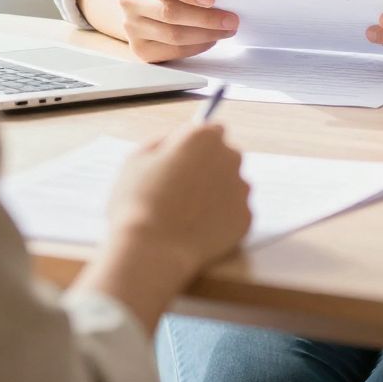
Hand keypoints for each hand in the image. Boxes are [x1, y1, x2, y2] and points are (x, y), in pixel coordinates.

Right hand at [107, 121, 251, 276]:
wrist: (151, 251)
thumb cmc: (138, 204)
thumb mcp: (136, 160)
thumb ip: (161, 143)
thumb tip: (174, 142)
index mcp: (205, 138)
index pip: (211, 130)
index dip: (194, 146)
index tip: (182, 160)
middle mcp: (231, 158)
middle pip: (225, 156)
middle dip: (208, 168)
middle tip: (181, 190)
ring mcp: (241, 189)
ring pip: (232, 185)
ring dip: (216, 194)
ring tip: (186, 214)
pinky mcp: (246, 218)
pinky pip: (235, 212)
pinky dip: (221, 219)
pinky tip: (197, 229)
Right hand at [109, 0, 238, 62]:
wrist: (142, 3)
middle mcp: (130, 0)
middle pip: (169, 12)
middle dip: (205, 18)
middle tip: (231, 19)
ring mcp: (132, 27)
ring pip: (173, 35)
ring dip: (206, 34)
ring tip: (227, 30)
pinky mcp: (140, 48)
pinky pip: (173, 51)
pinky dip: (197, 46)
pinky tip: (211, 39)